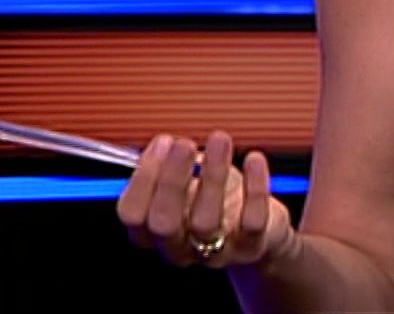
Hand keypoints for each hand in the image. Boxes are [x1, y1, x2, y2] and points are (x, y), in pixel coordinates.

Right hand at [117, 131, 298, 270]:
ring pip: (206, 221)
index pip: (132, 214)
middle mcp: (179, 247)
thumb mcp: (186, 183)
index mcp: (153, 232)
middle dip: (171, 180)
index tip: (162, 142)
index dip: (142, 177)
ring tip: (220, 140)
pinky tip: (254, 159)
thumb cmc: (214, 200)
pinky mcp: (250, 248)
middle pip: (164, 223)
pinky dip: (254, 188)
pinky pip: (252, 222)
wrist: (261, 232)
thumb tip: (164, 143)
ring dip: (212, 175)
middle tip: (184, 144)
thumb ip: (169, 166)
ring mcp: (215, 253)